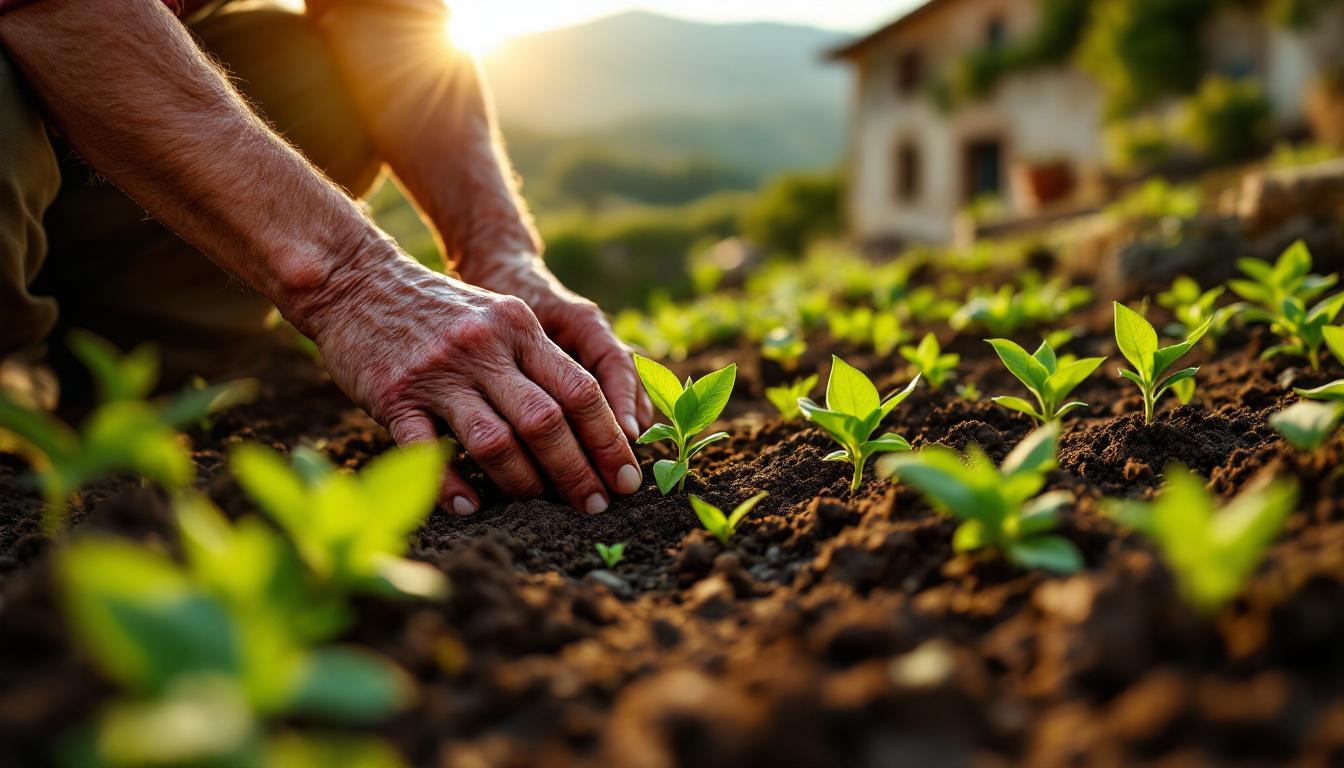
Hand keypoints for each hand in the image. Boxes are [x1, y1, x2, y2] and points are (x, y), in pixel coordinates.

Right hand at [300, 242, 642, 514]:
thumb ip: (535, 359)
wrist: (354, 278)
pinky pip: (428, 452)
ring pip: (496, 440)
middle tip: (595, 506)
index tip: (627, 478)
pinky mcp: (394, 395)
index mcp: (519, 326)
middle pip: (547, 420)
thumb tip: (586, 425)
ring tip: (538, 505)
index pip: (581, 390)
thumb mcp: (496, 314)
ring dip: (523, 482)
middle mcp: (485, 347)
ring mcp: (439, 372)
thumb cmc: (435, 309)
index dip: (610, 440)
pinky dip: (451, 485)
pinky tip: (469, 506)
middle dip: (578, 471)